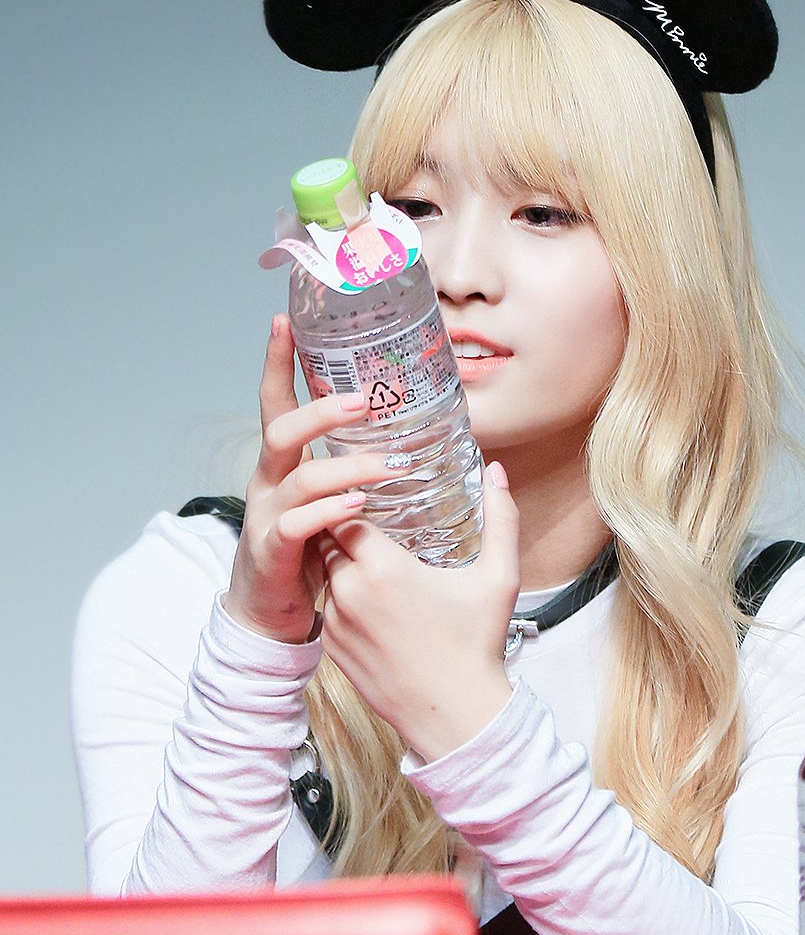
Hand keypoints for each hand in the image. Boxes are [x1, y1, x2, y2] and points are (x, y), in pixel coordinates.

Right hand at [224, 314, 406, 643]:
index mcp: (283, 462)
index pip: (275, 401)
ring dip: (346, 468)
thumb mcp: (329, 500)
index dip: (276, 361)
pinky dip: (329, 513)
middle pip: (282, 428)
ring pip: (300, 477)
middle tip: (364, 402)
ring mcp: (266, 515)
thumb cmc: (308, 550)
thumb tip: (408, 440)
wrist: (269, 614)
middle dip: (321, 410)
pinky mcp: (271, 551)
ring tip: (388, 466)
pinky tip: (359, 509)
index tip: (285, 320)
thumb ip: (353, 471)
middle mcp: (268, 480)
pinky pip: (297, 524)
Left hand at [319, 462, 519, 760]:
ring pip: (324, 572)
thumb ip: (501, 517)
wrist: (454, 717)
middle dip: (345, 525)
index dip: (355, 501)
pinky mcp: (331, 646)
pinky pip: (326, 605)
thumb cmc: (477, 645)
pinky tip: (369, 597)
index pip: (345, 512)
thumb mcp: (499, 578)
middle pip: (328, 537)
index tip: (371, 495)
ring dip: (341, 561)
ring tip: (369, 555)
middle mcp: (349, 591)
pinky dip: (341, 595)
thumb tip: (496, 469)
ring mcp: (335, 621)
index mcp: (383, 568)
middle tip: (369, 517)